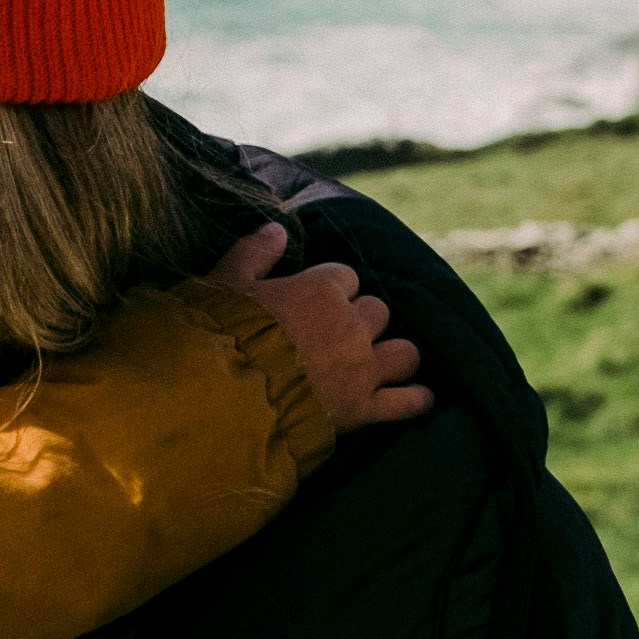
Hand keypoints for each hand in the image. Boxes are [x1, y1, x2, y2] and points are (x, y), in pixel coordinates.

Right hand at [217, 221, 429, 435]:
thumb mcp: (224, 283)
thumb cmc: (219, 336)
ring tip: (379, 362)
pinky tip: (419, 398)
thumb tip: (278, 229)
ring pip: (404, 352)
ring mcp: (362, 368)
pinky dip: (416, 400)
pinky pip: (407, 402)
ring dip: (394, 355)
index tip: (311, 302)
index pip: (344, 277)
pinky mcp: (363, 408)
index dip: (329, 290)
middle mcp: (351, 325)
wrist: (222, 398)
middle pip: (377, 312)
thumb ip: (253, 252)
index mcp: (321, 289)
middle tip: (337, 336)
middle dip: (362, 321)